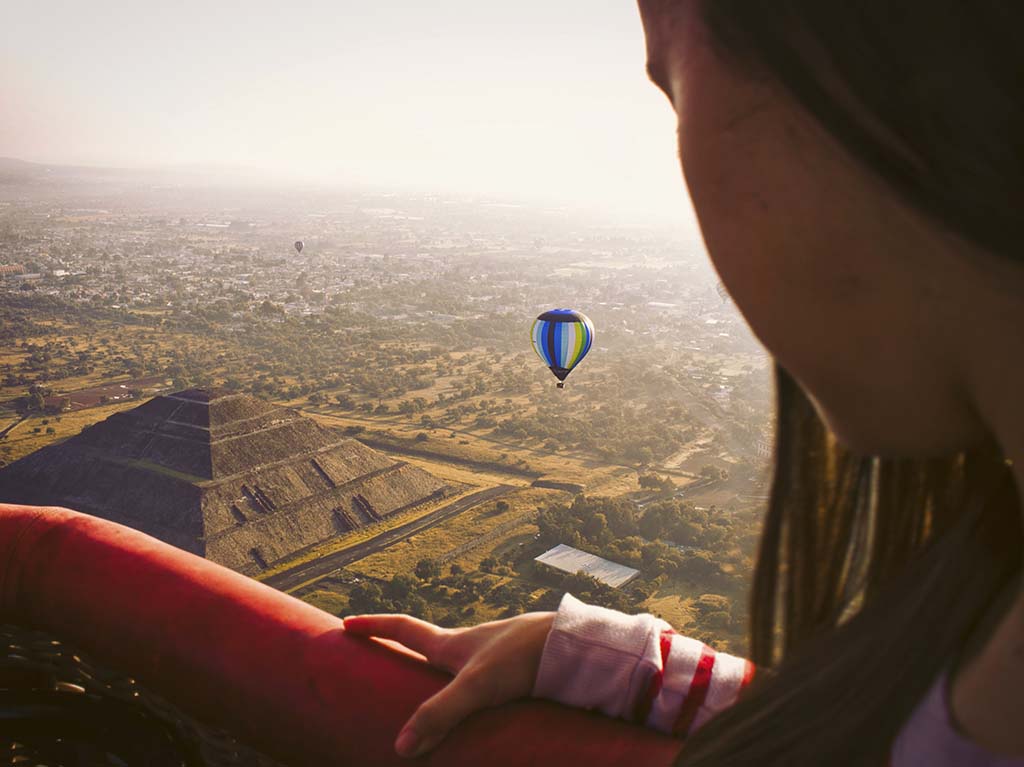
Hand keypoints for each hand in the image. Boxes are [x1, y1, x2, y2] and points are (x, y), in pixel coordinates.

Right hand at [342, 610, 554, 758]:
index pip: (403, 629)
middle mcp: (468, 646)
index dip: (375, 627)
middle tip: (383, 657)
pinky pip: (482, 681)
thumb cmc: (522, 656)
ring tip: (426, 691)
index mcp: (450, 644)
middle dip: (402, 649)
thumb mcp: (474, 687)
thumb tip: (402, 748)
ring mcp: (492, 656)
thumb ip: (439, 715)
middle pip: (427, 644)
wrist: (571, 646)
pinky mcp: (514, 670)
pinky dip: (469, 691)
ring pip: (457, 664)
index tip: (347, 624)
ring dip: (438, 673)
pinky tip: (477, 709)